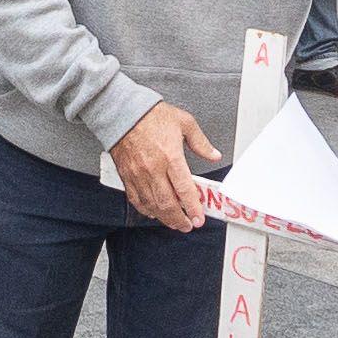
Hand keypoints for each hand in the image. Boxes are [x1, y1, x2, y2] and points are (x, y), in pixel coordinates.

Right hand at [109, 102, 222, 232]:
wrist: (123, 112)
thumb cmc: (151, 115)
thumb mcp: (184, 122)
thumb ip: (201, 142)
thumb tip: (214, 155)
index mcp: (171, 156)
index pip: (184, 190)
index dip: (193, 208)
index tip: (198, 218)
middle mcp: (154, 169)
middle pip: (168, 204)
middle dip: (180, 219)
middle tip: (188, 225)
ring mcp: (138, 175)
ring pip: (152, 205)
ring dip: (165, 218)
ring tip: (174, 222)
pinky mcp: (127, 176)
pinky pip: (136, 200)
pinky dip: (146, 210)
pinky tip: (154, 212)